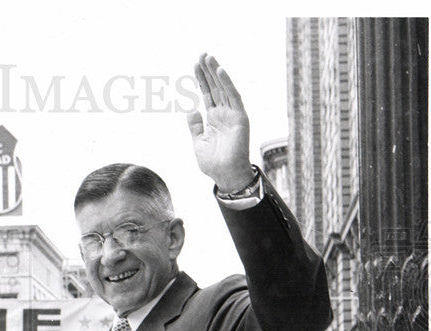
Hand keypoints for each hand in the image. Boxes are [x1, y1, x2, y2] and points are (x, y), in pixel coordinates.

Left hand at [186, 53, 253, 191]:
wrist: (225, 175)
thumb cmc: (213, 162)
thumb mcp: (198, 142)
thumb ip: (195, 125)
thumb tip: (190, 109)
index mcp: (214, 118)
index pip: (207, 93)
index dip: (201, 80)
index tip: (195, 65)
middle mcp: (224, 113)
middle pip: (215, 87)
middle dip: (208, 71)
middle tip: (202, 54)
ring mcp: (233, 114)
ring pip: (224, 88)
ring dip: (216, 72)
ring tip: (209, 58)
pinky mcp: (240, 118)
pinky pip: (233, 97)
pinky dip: (227, 84)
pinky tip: (220, 71)